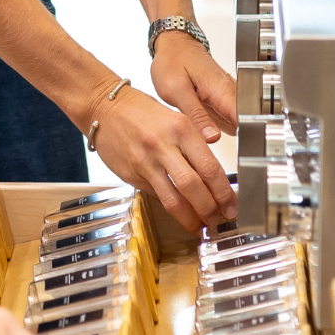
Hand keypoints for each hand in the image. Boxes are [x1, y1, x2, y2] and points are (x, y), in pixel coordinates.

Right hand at [83, 79, 236, 233]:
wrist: (104, 108)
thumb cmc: (140, 111)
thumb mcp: (175, 118)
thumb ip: (194, 144)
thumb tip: (213, 175)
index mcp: (181, 129)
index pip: (210, 168)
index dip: (223, 193)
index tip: (231, 205)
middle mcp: (163, 146)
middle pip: (193, 187)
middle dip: (209, 210)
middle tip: (218, 220)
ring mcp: (145, 163)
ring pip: (173, 199)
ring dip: (190, 218)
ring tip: (200, 225)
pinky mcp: (131, 175)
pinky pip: (155, 196)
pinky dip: (170, 208)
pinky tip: (179, 213)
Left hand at [150, 31, 238, 143]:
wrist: (174, 44)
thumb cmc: (173, 60)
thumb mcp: (176, 91)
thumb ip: (196, 115)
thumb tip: (212, 137)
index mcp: (221, 90)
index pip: (246, 120)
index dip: (246, 139)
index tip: (239, 154)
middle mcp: (231, 92)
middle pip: (246, 124)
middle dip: (238, 142)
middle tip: (220, 155)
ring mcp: (229, 96)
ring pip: (239, 124)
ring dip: (231, 136)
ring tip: (211, 141)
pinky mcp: (224, 99)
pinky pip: (229, 120)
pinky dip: (222, 129)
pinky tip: (209, 132)